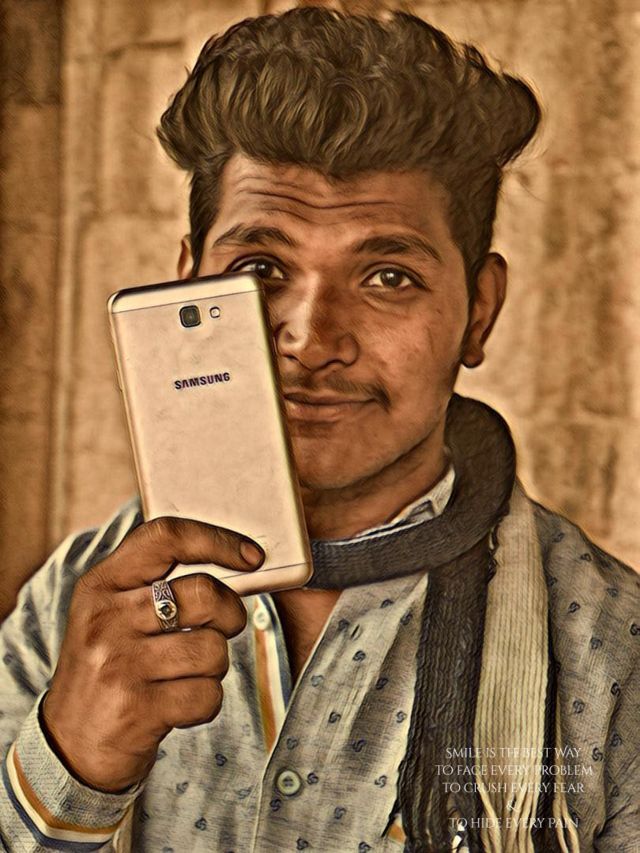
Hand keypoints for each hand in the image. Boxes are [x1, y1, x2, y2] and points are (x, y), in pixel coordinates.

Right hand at [42, 517, 263, 792]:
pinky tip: (179, 704)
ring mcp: (119, 665)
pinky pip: (208, 695)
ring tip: (187, 673)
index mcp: (101, 584)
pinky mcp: (137, 711)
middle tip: (223, 627)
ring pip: (213, 649)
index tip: (251, 556)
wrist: (68, 746)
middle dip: (230, 614)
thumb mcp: (112, 613)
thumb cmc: (109, 667)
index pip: (166, 537)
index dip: (217, 540)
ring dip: (215, 665)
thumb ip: (156, 583)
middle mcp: (106, 619)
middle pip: (203, 593)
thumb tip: (236, 560)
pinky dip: (206, 702)